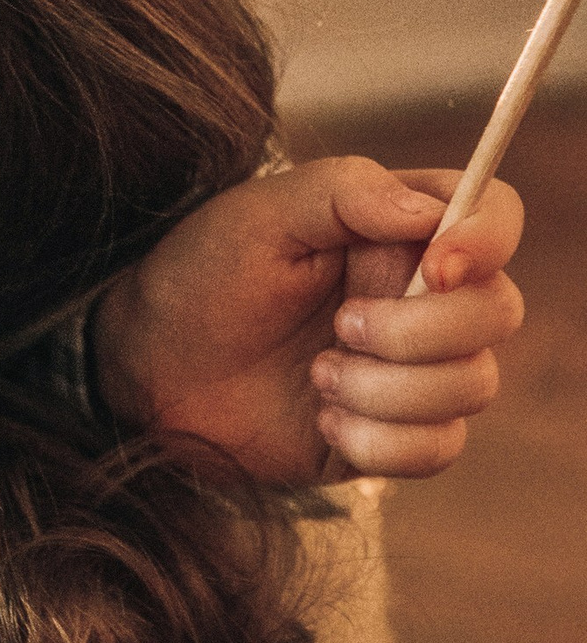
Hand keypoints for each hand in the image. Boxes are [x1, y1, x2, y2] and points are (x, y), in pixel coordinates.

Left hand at [93, 160, 523, 484]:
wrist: (144, 371)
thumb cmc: (198, 276)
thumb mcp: (256, 214)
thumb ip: (345, 193)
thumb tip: (432, 213)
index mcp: (400, 229)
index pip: (494, 216)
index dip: (488, 239)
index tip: (435, 264)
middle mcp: (422, 297)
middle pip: (498, 311)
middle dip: (422, 330)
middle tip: (340, 326)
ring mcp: (413, 370)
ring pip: (474, 386)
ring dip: (390, 389)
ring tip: (317, 375)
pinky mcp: (391, 434)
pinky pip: (439, 449)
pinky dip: (383, 441)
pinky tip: (324, 422)